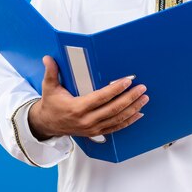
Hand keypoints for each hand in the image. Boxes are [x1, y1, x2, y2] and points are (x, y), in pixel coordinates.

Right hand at [28, 56, 148, 140]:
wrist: (47, 124)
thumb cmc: (51, 104)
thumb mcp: (49, 87)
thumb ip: (51, 72)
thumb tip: (48, 58)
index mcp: (77, 108)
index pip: (101, 97)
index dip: (116, 89)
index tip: (127, 81)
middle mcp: (87, 120)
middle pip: (114, 109)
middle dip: (130, 98)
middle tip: (141, 89)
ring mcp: (93, 128)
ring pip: (117, 119)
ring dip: (133, 109)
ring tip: (144, 99)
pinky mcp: (96, 132)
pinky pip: (116, 128)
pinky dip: (129, 121)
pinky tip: (138, 114)